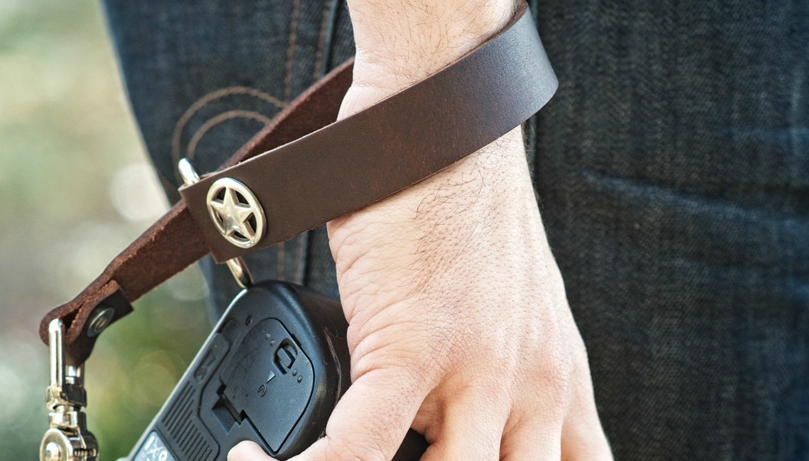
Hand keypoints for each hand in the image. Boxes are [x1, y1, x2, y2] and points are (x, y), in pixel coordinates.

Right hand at [230, 1, 611, 459]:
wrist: (444, 122)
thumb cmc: (470, 208)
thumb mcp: (522, 306)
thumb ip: (511, 368)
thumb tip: (451, 414)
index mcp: (559, 384)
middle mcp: (530, 389)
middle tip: (392, 460)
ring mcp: (474, 373)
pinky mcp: (409, 347)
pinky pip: (355, 449)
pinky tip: (259, 458)